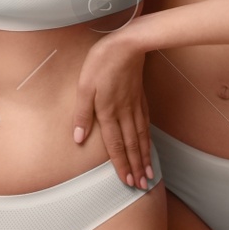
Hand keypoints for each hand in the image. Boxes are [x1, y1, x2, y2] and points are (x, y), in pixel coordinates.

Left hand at [72, 31, 153, 189]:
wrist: (128, 44)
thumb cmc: (102, 62)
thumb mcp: (84, 85)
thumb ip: (82, 113)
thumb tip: (79, 139)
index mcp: (108, 112)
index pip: (115, 145)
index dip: (121, 164)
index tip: (127, 181)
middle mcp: (124, 113)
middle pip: (132, 145)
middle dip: (136, 167)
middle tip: (142, 185)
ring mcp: (135, 106)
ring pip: (141, 137)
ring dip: (145, 156)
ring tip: (150, 173)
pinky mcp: (140, 97)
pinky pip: (145, 124)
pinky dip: (148, 138)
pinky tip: (149, 144)